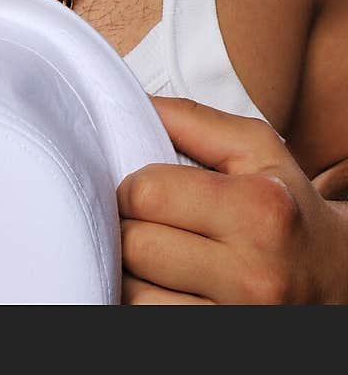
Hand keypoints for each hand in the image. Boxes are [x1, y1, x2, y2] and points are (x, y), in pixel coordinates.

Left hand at [117, 97, 347, 303]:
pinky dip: (142, 302)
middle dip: (128, 226)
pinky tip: (160, 285)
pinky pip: (147, 324)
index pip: (148, 193)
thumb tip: (125, 104)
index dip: (133, 186)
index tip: (147, 189)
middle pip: (136, 245)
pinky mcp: (220, 348)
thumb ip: (191, 120)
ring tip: (154, 255)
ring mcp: (237, 322)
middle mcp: (252, 274)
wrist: (338, 279)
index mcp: (260, 210)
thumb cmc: (287, 206)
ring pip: (133, 293)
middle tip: (146, 221)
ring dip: (131, 270)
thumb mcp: (257, 149)